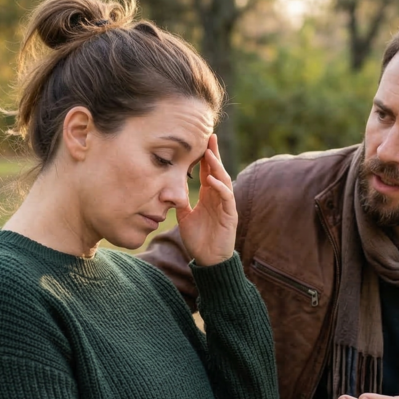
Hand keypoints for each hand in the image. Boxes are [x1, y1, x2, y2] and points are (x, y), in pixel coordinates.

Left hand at [176, 134, 236, 266]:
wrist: (208, 260)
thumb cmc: (198, 240)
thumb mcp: (184, 217)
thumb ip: (180, 202)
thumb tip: (169, 189)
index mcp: (209, 196)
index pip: (208, 171)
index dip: (205, 156)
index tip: (201, 140)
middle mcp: (218, 197)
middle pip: (218, 170)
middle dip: (214, 154)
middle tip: (210, 137)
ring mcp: (226, 205)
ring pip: (224, 180)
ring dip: (217, 167)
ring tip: (210, 154)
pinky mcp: (230, 215)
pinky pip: (227, 198)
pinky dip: (220, 188)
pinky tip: (212, 180)